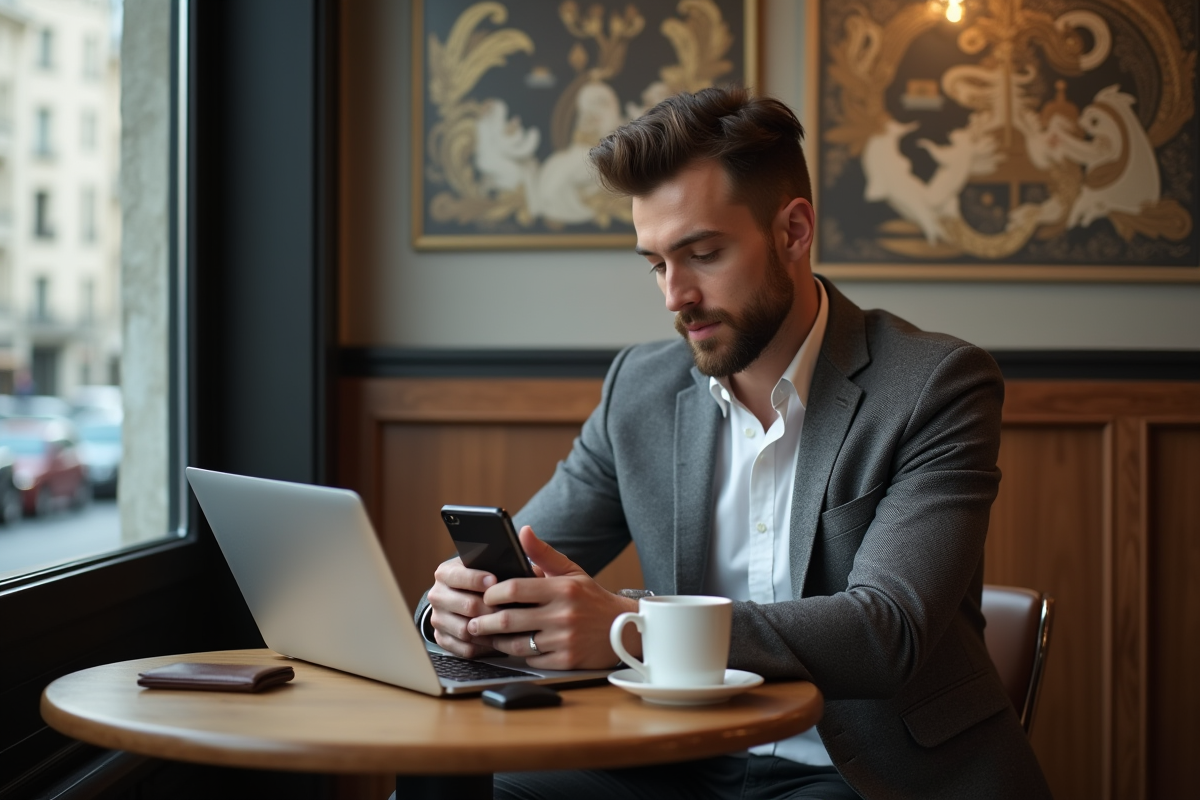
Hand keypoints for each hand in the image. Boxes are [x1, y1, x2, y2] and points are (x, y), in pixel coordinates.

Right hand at [426, 557, 501, 658]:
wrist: (456, 596)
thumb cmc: (477, 579)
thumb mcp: (479, 564)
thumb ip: (493, 563)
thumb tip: (515, 566)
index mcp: (445, 574)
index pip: (458, 576)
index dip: (477, 579)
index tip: (495, 581)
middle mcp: (437, 596)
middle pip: (467, 606)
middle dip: (491, 608)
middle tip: (510, 609)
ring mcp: (438, 618)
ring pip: (465, 630)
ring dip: (488, 630)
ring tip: (506, 627)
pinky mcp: (442, 638)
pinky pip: (464, 648)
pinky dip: (482, 646)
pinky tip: (495, 639)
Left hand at [466, 526, 640, 669]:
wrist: (623, 629)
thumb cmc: (590, 598)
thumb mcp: (571, 571)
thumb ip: (543, 553)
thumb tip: (523, 531)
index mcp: (562, 588)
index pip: (515, 589)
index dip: (493, 593)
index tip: (485, 596)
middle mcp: (563, 614)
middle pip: (509, 619)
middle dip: (485, 622)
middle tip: (474, 622)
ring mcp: (564, 640)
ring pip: (516, 643)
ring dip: (496, 641)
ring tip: (486, 636)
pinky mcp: (566, 661)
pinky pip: (531, 659)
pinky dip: (518, 654)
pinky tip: (511, 648)